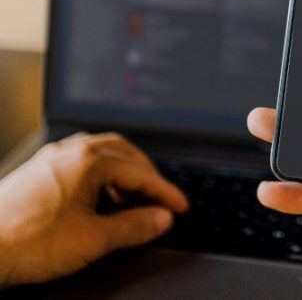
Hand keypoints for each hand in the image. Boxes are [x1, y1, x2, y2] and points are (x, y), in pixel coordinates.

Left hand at [0, 132, 187, 286]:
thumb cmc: (28, 242)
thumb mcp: (93, 240)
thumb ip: (134, 226)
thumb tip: (162, 218)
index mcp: (90, 161)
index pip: (141, 173)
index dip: (165, 192)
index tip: (180, 207)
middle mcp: (72, 151)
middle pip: (125, 153)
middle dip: (148, 175)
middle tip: (161, 199)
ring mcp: (53, 158)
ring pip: (102, 152)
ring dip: (124, 171)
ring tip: (133, 197)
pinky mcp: (38, 170)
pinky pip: (81, 160)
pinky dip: (101, 173)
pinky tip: (98, 195)